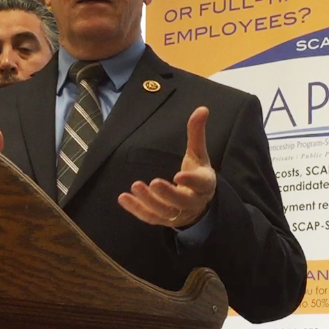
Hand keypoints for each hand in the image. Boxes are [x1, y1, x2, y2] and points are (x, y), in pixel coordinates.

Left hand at [118, 106, 216, 227]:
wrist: (198, 203)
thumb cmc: (197, 175)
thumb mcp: (198, 154)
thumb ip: (197, 134)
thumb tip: (202, 108)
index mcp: (205, 184)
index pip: (200, 184)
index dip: (191, 182)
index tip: (178, 176)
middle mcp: (193, 202)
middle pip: (181, 202)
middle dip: (167, 194)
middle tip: (153, 182)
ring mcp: (178, 214)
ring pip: (164, 212)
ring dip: (149, 201)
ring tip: (135, 186)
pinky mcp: (164, 220)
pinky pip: (150, 218)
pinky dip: (136, 210)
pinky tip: (123, 198)